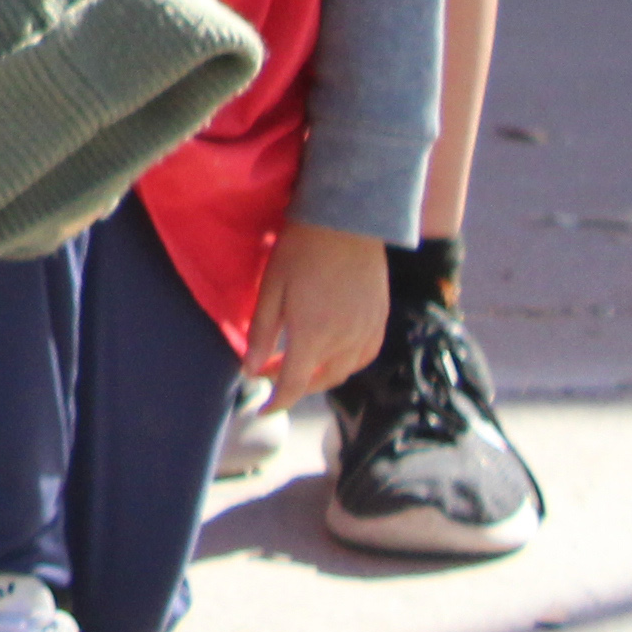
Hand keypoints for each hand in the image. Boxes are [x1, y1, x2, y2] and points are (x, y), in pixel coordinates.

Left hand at [251, 219, 390, 405]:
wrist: (346, 223)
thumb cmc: (299, 251)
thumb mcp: (270, 290)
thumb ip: (262, 333)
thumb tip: (251, 370)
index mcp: (314, 336)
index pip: (294, 385)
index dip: (277, 401)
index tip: (263, 408)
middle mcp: (345, 342)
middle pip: (320, 381)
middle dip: (295, 385)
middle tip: (271, 372)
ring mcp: (368, 333)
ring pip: (344, 372)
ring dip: (320, 375)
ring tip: (298, 363)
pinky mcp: (380, 322)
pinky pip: (364, 357)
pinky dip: (345, 363)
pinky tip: (331, 353)